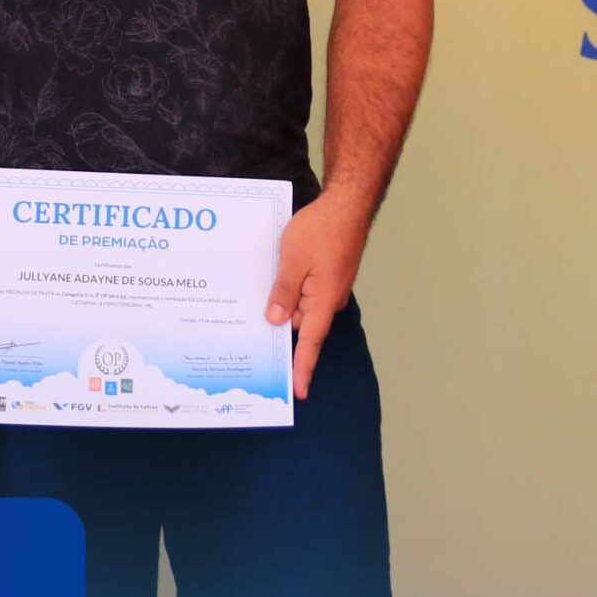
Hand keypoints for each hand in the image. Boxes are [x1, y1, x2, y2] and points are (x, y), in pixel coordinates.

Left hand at [265, 194, 373, 400]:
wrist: (346, 204)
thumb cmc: (321, 229)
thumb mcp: (293, 260)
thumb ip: (284, 293)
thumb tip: (277, 322)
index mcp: (324, 301)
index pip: (311, 343)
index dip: (303, 368)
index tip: (298, 392)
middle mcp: (329, 299)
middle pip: (301, 325)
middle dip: (280, 330)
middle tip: (250, 339)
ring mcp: (328, 287)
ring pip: (301, 306)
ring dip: (282, 305)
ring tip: (254, 303)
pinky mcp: (326, 275)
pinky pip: (304, 292)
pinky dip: (289, 291)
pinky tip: (272, 283)